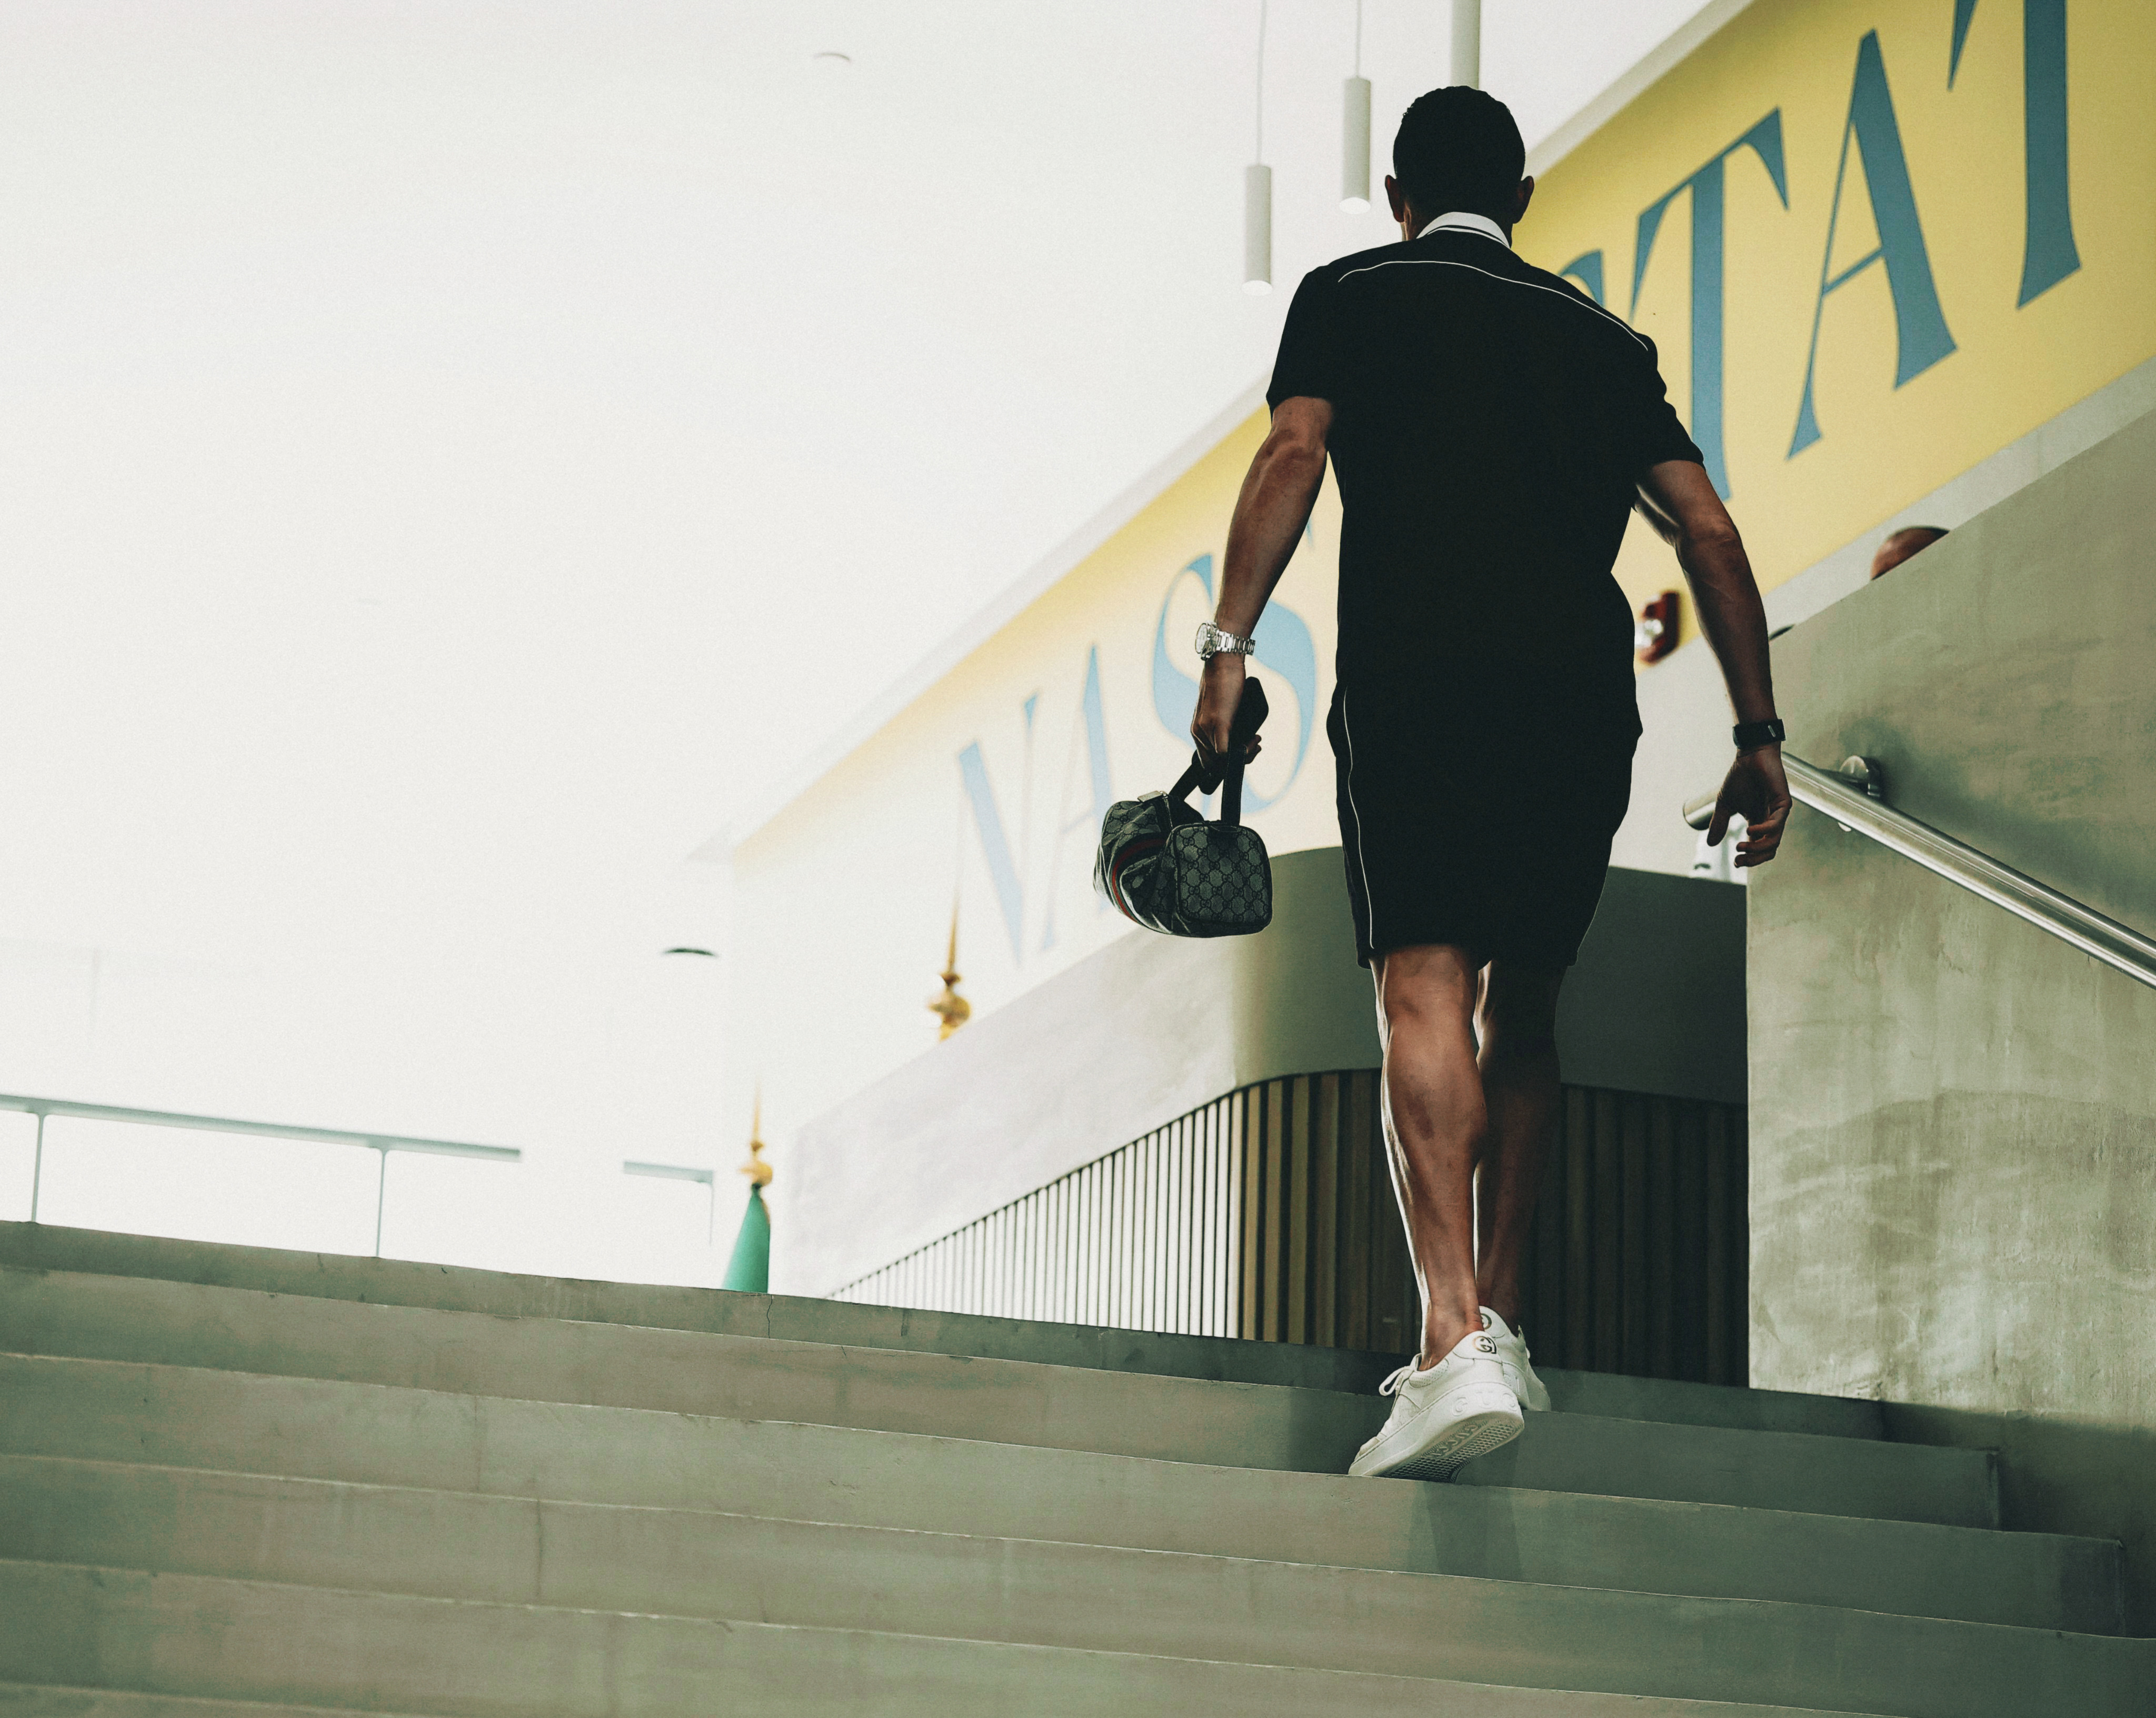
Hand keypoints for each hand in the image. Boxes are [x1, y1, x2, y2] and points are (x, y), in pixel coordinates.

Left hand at [1190, 653, 1262, 766]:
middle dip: (1239, 760)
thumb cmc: (1224, 682)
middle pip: (1215, 764)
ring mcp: (1206, 728)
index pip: (1208, 761)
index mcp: (1197, 730)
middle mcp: (1198, 731)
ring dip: (1244, 755)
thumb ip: (1223, 723)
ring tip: (1256, 741)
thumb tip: (1237, 736)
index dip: (1227, 763)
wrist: (1222, 662)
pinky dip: (1242, 751)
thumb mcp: (1220, 708)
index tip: (1244, 750)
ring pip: (1221, 760)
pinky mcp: (1218, 723)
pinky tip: (1253, 741)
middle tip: (1254, 746)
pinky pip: (1224, 752)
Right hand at [1709, 745, 1790, 866]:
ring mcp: (1778, 813)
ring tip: (1741, 846)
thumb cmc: (1741, 777)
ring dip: (1758, 848)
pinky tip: (1749, 830)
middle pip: (1769, 849)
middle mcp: (1770, 820)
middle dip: (1754, 859)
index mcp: (1758, 822)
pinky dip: (1764, 831)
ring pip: (1774, 841)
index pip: (1758, 848)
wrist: (1750, 756)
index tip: (1735, 861)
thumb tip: (1711, 844)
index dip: (1748, 858)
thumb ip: (1719, 823)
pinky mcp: (1783, 803)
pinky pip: (1777, 824)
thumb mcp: (1725, 804)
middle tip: (1739, 859)